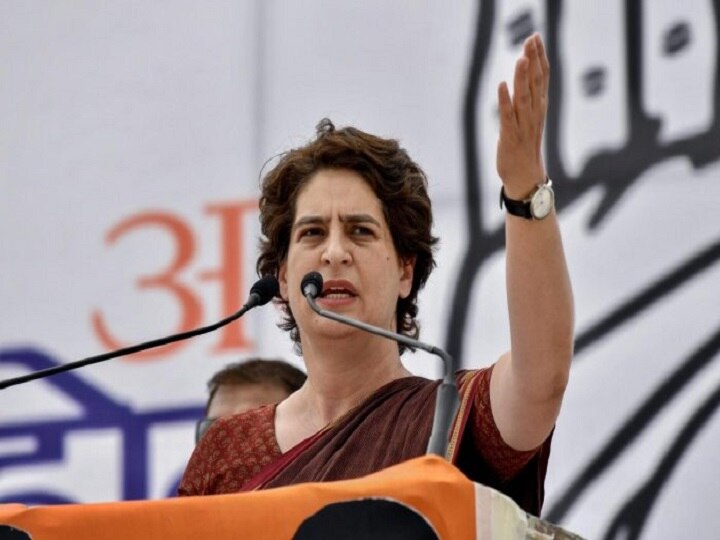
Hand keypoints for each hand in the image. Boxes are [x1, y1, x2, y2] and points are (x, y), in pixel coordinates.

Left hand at [496, 33, 548, 198]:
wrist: (526, 178)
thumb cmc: (525, 148)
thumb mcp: (529, 120)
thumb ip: (528, 100)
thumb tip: (525, 79)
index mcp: (539, 109)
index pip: (542, 78)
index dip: (539, 57)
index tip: (536, 37)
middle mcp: (534, 115)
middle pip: (535, 83)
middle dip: (533, 60)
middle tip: (532, 38)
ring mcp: (523, 126)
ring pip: (524, 98)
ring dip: (522, 78)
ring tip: (521, 58)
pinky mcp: (510, 137)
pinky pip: (507, 117)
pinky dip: (505, 101)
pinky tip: (502, 86)